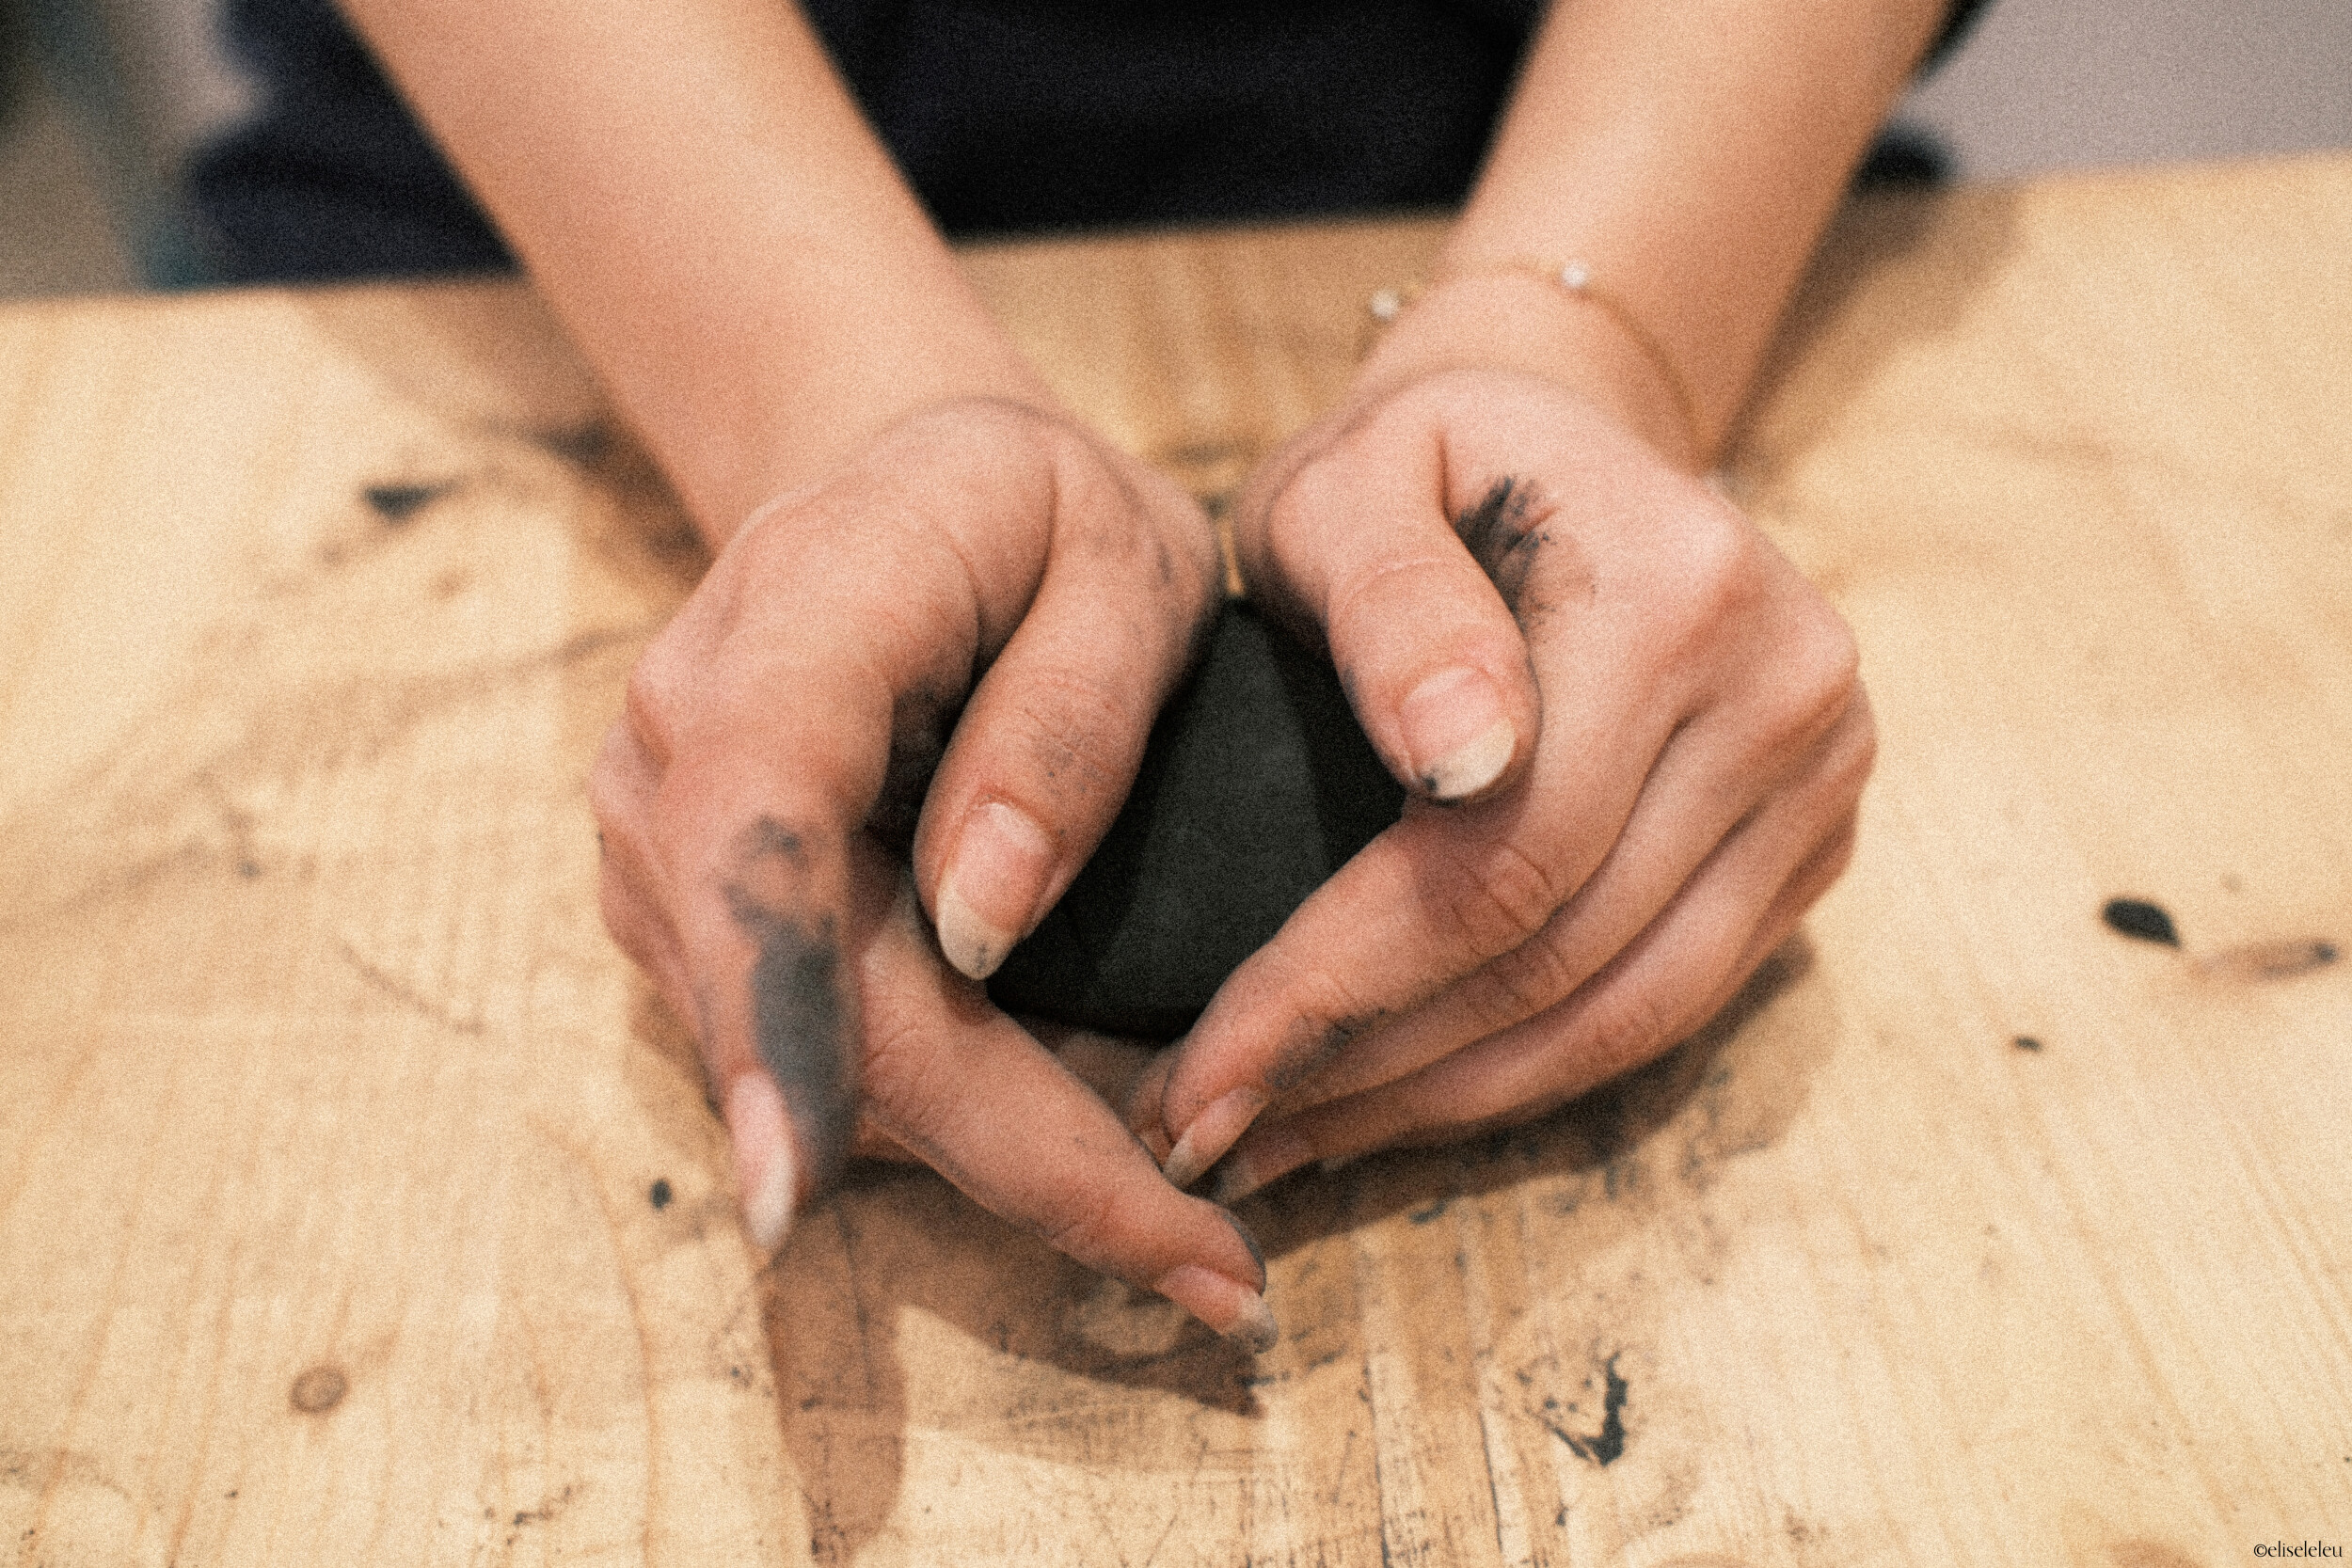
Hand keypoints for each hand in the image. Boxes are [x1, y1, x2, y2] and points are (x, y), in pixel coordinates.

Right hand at [592, 399, 1275, 1346]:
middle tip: (1210, 1273)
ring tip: (1189, 1218)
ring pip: (819, 1060)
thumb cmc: (1031, 518)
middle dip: (1007, 1154)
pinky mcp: (686, 923)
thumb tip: (981, 920)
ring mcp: (662, 850)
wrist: (890, 486)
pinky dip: (956, 1112)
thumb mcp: (1122, 557)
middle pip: (812, 1004)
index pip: (755, 830)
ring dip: (1004, 1151)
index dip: (780, 1014)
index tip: (796, 1193)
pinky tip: (1090, 1133)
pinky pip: (821, 1049)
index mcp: (793, 624)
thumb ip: (1067, 718)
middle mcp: (675, 754)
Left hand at [1127, 367, 1873, 1196]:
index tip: (1188, 1086)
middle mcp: (1788, 693)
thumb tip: (1463, 758)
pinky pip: (1667, 1006)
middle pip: (1560, 956)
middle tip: (1206, 1136)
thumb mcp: (1350, 485)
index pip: (1498, 861)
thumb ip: (1390, 603)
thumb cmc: (1413, 470)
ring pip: (1623, 1016)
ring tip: (1282, 1141)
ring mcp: (1823, 777)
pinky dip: (1527, 1074)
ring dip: (1440, 1105)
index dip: (1334, 993)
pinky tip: (1399, 1099)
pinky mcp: (1814, 843)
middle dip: (1364, 1072)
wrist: (1559, 443)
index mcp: (1678, 594)